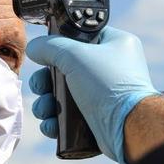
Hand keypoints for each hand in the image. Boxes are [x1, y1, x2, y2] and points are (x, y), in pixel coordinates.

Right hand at [26, 27, 159, 163]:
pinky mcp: (97, 119)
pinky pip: (68, 117)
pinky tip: (52, 125)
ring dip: (46, 104)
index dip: (60, 46)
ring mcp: (104, 95)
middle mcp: (111, 68)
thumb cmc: (108, 84)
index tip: (47, 55)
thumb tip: (34, 48)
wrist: (129, 126)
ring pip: (63, 95)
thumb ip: (50, 47)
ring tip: (45, 111)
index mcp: (115, 45)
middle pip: (65, 69)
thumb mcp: (75, 55)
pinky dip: (56, 121)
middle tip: (41, 88)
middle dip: (46, 82)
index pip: (81, 38)